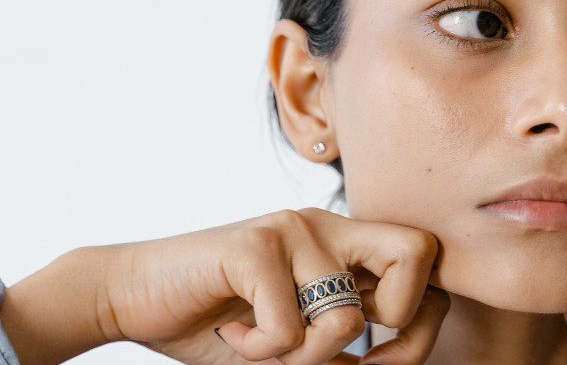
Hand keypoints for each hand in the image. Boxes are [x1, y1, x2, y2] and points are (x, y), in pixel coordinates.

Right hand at [3, 209, 447, 364]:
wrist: (131, 294)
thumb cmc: (220, 321)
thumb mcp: (295, 340)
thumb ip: (340, 343)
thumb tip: (394, 360)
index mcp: (343, 242)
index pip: (425, 261)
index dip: (421, 322)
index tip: (379, 360)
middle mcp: (326, 226)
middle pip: (417, 252)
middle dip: (398, 322)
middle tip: (351, 354)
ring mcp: (292, 230)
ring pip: (348, 317)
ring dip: (306, 358)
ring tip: (266, 346)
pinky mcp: (253, 245)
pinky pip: (288, 329)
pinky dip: (260, 353)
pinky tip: (234, 334)